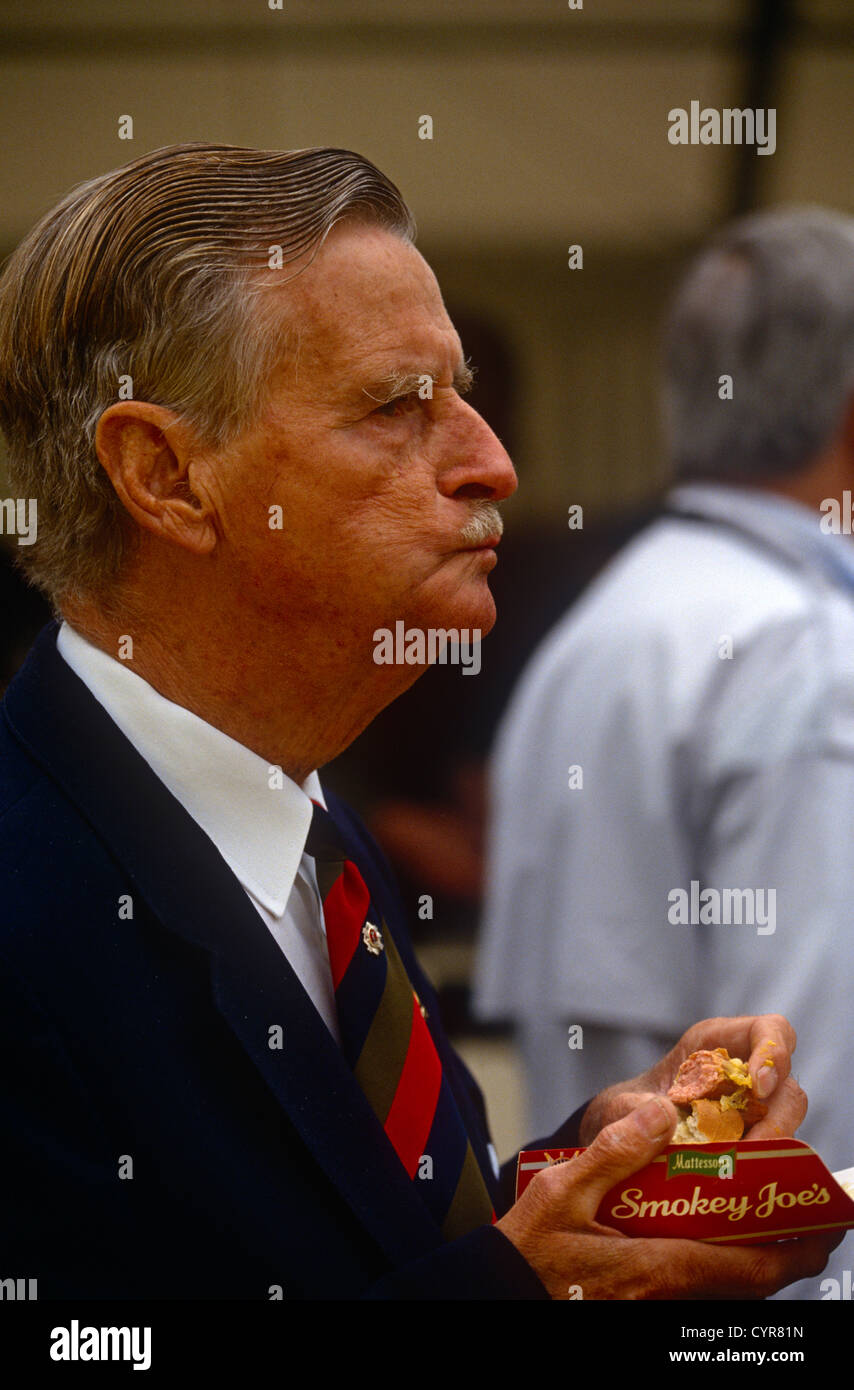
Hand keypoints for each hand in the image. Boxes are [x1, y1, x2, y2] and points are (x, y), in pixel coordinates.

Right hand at [497, 1094, 839, 1299]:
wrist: (495, 1296)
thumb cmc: (526, 1248)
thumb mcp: (562, 1189)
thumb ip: (615, 1150)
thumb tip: (661, 1113)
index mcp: (658, 1265)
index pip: (750, 1265)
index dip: (796, 1248)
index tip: (827, 1224)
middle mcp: (667, 1293)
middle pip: (751, 1285)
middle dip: (790, 1257)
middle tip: (814, 1225)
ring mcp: (654, 1304)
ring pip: (727, 1289)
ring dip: (759, 1262)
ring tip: (775, 1227)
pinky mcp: (639, 1303)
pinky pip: (699, 1289)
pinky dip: (724, 1268)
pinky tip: (716, 1241)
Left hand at [578, 1013, 802, 1145]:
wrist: (621, 1141)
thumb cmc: (626, 1111)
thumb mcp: (622, 1105)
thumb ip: (635, 1110)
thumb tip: (662, 1115)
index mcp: (715, 1044)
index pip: (769, 1030)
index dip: (773, 1053)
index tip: (757, 1086)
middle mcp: (740, 1074)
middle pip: (786, 1083)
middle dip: (778, 1113)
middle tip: (755, 1143)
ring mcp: (751, 1110)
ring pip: (785, 1121)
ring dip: (771, 1144)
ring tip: (739, 1167)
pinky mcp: (750, 1142)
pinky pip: (771, 1150)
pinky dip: (759, 1164)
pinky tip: (734, 1178)